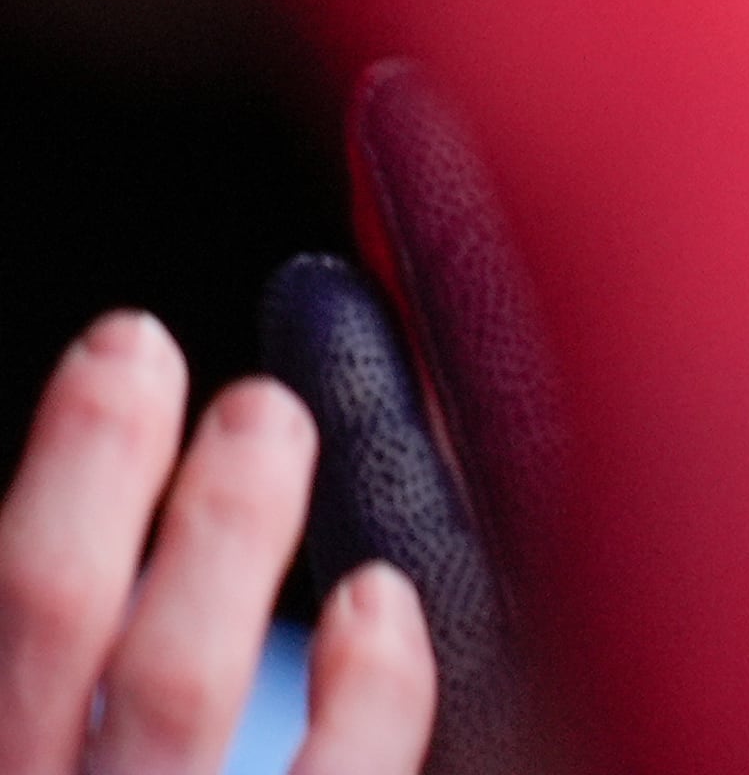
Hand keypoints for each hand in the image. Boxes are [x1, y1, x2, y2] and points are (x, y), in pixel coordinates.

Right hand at [1, 312, 431, 774]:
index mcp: (4, 761)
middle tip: (137, 347)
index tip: (106, 356)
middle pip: (43, 615)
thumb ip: (63, 689)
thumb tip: (103, 513)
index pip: (5, 608)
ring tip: (264, 416)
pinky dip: (366, 694)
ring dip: (223, 527)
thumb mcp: (65, 747)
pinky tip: (379, 601)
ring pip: (173, 683)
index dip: (54, 477)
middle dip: (88, 465)